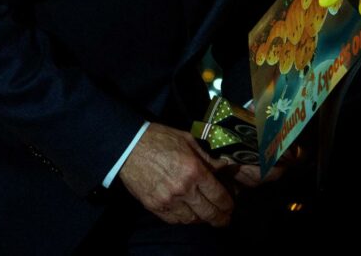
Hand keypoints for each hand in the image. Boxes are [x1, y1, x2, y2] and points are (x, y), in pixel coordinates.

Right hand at [118, 123, 233, 226]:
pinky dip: (184, 220)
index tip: (231, 207)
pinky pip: (174, 220)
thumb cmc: (160, 139)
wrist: (129, 146)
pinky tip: (189, 215)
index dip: (228, 204)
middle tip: (225, 219)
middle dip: (220, 218)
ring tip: (207, 216)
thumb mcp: (188, 141)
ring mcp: (168, 200)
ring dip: (202, 219)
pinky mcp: (154, 206)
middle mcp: (183, 189)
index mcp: (194, 171)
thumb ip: (207, 158)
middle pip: (208, 212)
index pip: (218, 195)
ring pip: (192, 220)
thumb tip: (224, 167)